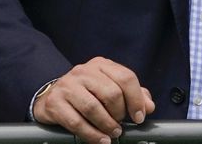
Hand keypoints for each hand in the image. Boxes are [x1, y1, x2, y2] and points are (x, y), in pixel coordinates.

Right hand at [31, 56, 153, 143]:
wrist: (52, 96)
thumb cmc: (86, 93)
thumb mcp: (110, 87)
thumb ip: (133, 95)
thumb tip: (149, 106)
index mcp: (101, 65)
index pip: (126, 78)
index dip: (136, 99)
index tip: (139, 116)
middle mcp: (84, 71)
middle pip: (111, 93)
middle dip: (120, 113)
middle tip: (122, 125)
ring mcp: (67, 86)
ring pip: (93, 108)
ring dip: (107, 125)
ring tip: (113, 133)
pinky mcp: (55, 102)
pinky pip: (76, 122)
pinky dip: (92, 134)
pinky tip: (101, 140)